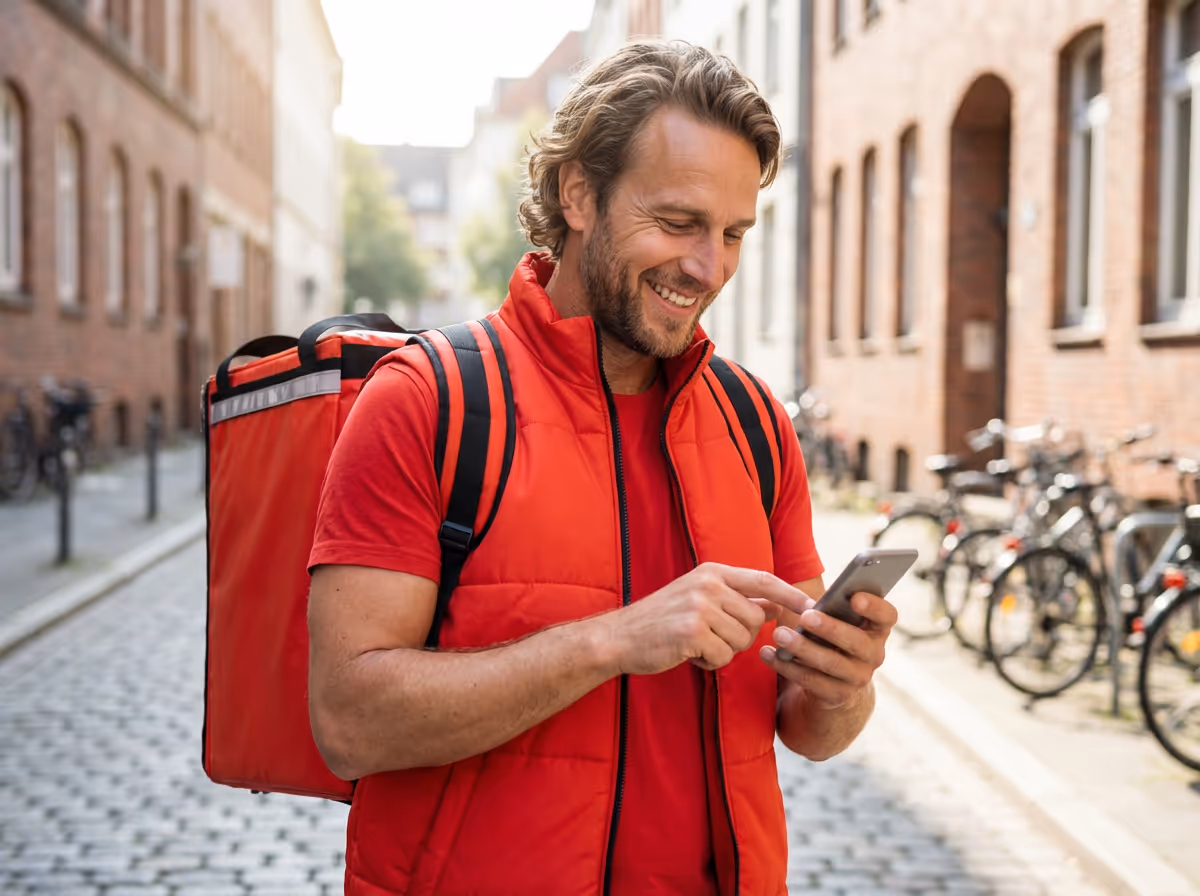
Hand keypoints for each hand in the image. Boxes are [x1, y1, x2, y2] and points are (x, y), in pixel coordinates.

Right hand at [601, 563, 808, 674]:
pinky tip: (687, 654)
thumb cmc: (659, 621)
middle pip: (754, 618)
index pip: (763, 579)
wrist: (618, 637)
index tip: (813, 607)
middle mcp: (708, 584)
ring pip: (741, 640)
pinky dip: (709, 662)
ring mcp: (699, 607)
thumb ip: (733, 598)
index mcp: (711, 572)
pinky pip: (723, 656)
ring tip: (695, 644)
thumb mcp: (697, 597)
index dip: (791, 594)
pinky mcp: (692, 632)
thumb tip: (772, 606)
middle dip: (740, 637)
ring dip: (722, 651)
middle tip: (709, 638)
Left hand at [760, 591, 896, 708]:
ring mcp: (858, 678)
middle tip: (806, 617)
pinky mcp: (837, 696)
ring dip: (803, 647)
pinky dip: (787, 666)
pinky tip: (767, 654)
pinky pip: (811, 680)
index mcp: (875, 630)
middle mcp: (873, 655)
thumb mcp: (834, 624)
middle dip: (830, 628)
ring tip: (779, 634)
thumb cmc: (828, 642)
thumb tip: (808, 600)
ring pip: (831, 662)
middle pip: (856, 641)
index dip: (874, 606)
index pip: (887, 616)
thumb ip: (830, 609)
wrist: (830, 690)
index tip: (854, 597)